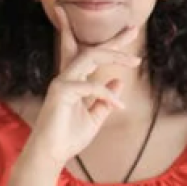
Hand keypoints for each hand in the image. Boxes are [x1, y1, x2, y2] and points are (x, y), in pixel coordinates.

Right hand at [23, 4, 140, 168]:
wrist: (51, 154)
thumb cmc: (69, 136)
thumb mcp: (95, 117)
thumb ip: (105, 99)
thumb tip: (118, 80)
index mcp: (75, 80)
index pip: (94, 57)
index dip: (112, 46)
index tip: (131, 33)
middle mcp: (67, 76)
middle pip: (92, 50)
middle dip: (114, 41)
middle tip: (134, 31)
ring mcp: (62, 81)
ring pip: (90, 57)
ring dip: (114, 56)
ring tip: (135, 62)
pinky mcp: (61, 91)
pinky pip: (90, 86)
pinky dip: (107, 94)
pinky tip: (119, 106)